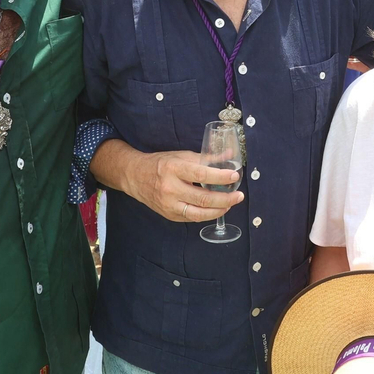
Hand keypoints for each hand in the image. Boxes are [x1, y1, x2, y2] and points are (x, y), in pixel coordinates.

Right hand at [123, 148, 243, 223]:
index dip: (221, 177)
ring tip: (231, 204)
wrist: (135, 176)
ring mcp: (169, 204)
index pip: (202, 175)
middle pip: (203, 198)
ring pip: (199, 213)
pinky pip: (192, 218)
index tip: (235, 176)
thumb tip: (230, 156)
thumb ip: (206, 158)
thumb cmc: (160, 163)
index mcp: (174, 169)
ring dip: (219, 210)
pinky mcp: (169, 215)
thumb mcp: (181, 155)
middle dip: (225, 198)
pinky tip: (216, 209)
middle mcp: (170, 188)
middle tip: (239, 195)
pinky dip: (206, 214)